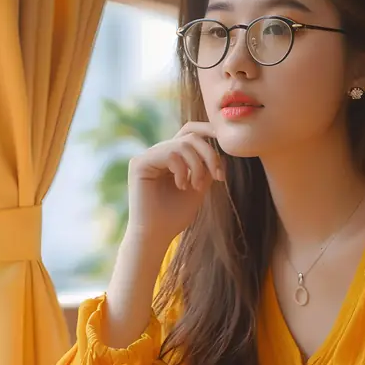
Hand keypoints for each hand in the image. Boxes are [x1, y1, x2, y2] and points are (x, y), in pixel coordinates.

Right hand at [127, 121, 224, 239]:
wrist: (157, 235)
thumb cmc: (175, 216)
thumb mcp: (199, 186)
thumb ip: (206, 167)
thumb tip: (219, 150)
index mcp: (171, 157)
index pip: (189, 132)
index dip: (207, 129)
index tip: (224, 139)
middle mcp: (157, 153)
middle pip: (190, 136)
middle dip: (209, 154)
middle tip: (218, 176)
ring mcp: (147, 157)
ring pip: (183, 144)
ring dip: (197, 166)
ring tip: (196, 186)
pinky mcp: (139, 163)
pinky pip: (169, 154)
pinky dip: (182, 170)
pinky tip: (181, 186)